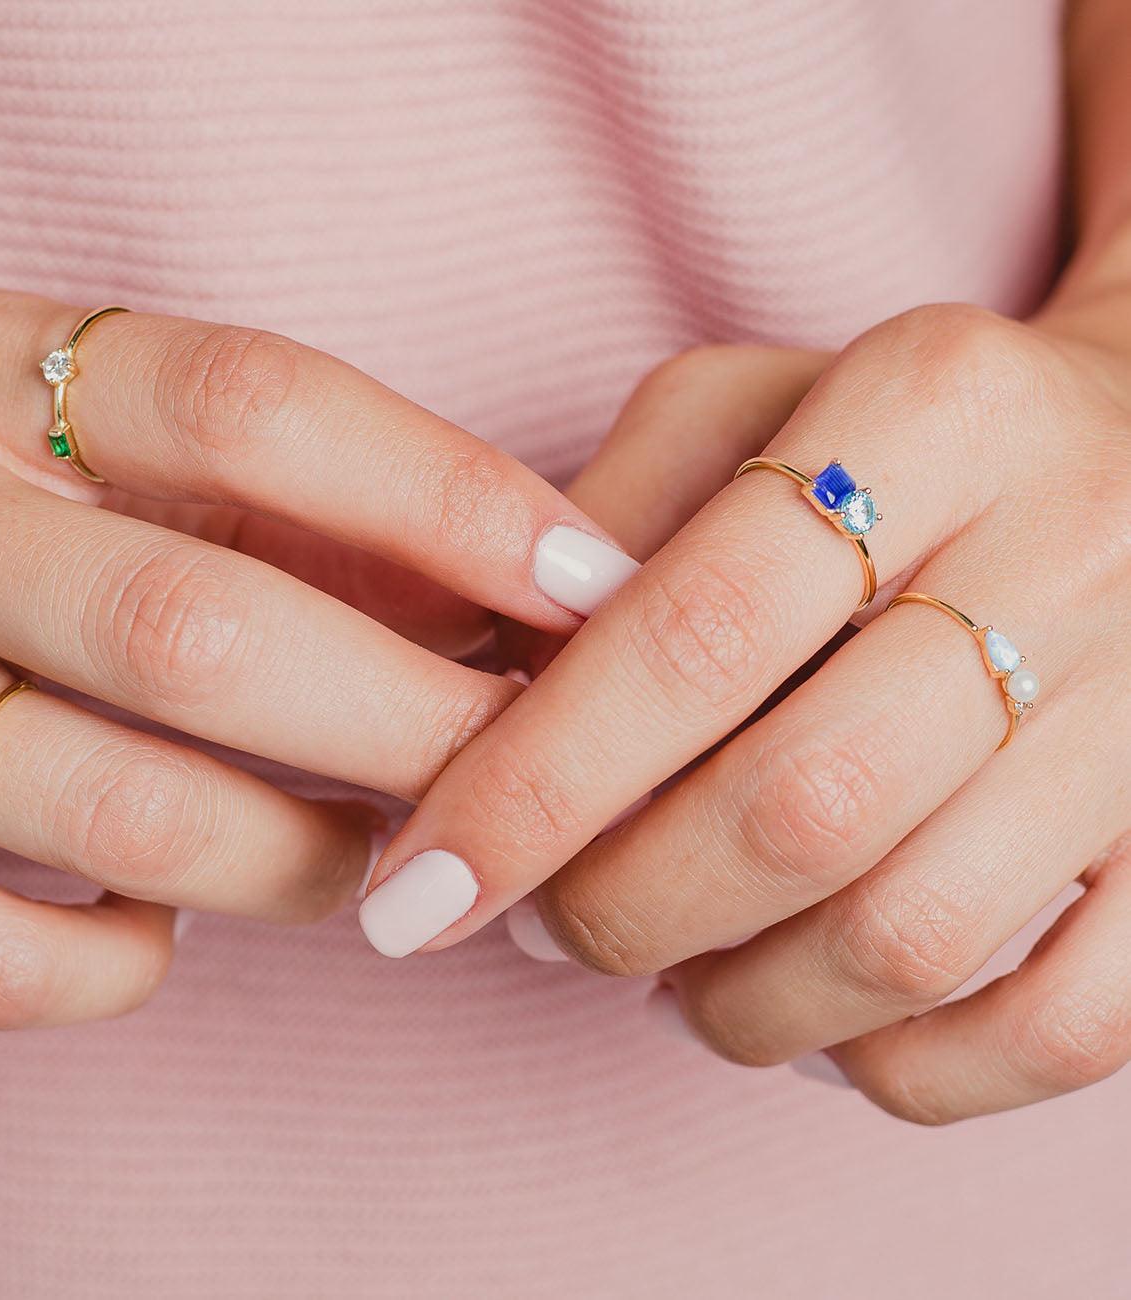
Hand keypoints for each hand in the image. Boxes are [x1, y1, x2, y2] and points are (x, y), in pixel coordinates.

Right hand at [0, 279, 630, 1028]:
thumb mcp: (99, 436)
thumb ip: (294, 502)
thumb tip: (519, 600)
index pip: (259, 407)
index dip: (452, 501)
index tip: (588, 589)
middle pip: (204, 634)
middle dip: (412, 725)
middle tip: (524, 772)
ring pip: (126, 819)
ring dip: (300, 862)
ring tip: (370, 855)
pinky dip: (118, 968)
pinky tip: (163, 927)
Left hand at [360, 304, 1130, 1122]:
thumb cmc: (898, 433)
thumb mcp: (745, 403)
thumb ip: (599, 527)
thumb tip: (477, 699)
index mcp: (930, 412)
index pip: (692, 637)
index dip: (531, 786)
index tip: (418, 888)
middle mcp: (1070, 550)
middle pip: (795, 807)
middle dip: (619, 909)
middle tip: (542, 928)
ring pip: (910, 933)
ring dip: (739, 1000)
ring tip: (663, 974)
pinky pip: (1065, 1025)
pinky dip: (905, 1069)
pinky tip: (818, 1027)